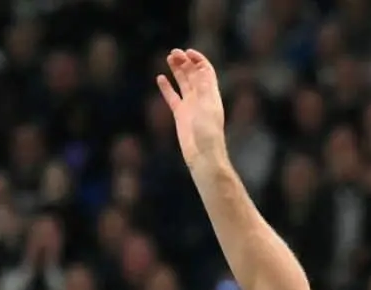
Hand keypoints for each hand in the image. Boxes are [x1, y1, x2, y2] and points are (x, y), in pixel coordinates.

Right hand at [155, 49, 228, 166]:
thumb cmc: (208, 134)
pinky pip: (173, 97)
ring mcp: (190, 106)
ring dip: (177, 70)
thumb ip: (203, 89)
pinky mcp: (180, 115)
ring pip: (183, 83)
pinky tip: (160, 77)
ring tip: (169, 57)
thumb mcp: (207, 108)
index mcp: (210, 94)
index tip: (187, 52)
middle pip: (193, 74)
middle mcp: (201, 97)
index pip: (206, 71)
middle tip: (173, 53)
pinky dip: (167, 87)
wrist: (202, 155)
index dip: (198, 60)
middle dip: (185, 62)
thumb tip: (200, 69)